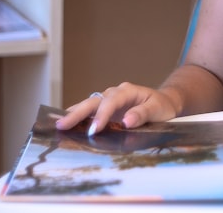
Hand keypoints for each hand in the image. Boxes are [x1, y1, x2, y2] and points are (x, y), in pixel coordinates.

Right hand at [55, 83, 178, 134]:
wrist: (164, 103)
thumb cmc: (162, 106)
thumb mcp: (158, 109)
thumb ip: (143, 113)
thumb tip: (127, 120)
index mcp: (127, 91)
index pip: (110, 102)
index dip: (101, 116)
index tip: (94, 131)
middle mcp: (114, 93)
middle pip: (93, 102)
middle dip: (77, 113)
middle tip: (61, 125)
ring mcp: (108, 101)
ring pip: (88, 105)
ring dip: (74, 115)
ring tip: (58, 125)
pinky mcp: (106, 110)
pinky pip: (90, 112)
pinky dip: (78, 118)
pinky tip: (67, 126)